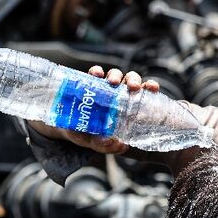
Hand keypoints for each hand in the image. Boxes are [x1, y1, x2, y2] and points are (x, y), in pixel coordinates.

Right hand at [27, 66, 160, 154]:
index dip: (150, 88)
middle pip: (130, 82)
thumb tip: (121, 146)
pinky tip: (96, 74)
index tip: (153, 88)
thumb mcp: (95, 142)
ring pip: (115, 75)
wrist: (64, 128)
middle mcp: (117, 95)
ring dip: (116, 75)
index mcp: (126, 108)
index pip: (142, 94)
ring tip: (112, 82)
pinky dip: (96, 71)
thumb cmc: (85, 135)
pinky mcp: (88, 82)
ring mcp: (102, 87)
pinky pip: (95, 73)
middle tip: (132, 88)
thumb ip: (106, 146)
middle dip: (133, 80)